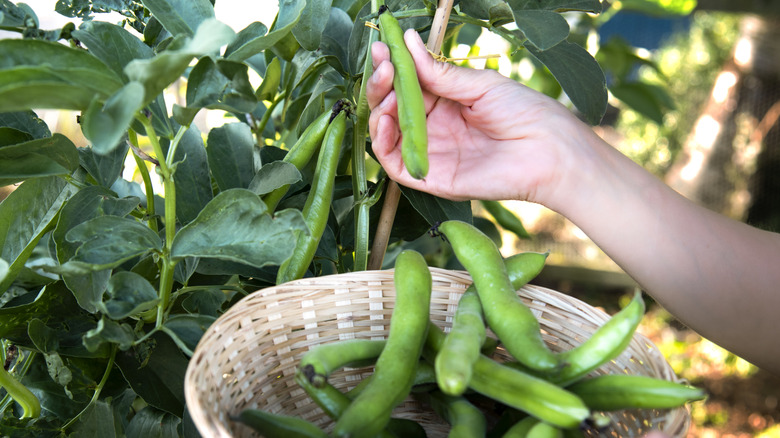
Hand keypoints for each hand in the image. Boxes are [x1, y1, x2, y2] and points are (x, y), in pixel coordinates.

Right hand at [366, 29, 591, 203]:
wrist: (548, 151)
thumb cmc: (524, 113)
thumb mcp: (480, 85)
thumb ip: (440, 73)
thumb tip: (406, 42)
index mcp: (444, 102)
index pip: (406, 84)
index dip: (391, 66)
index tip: (381, 47)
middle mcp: (433, 127)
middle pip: (392, 108)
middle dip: (381, 84)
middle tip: (383, 65)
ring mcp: (430, 152)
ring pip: (387, 134)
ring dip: (379, 109)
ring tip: (386, 87)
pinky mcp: (430, 177)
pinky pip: (395, 163)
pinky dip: (383, 141)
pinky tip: (387, 119)